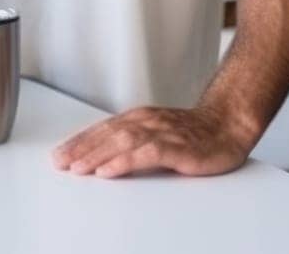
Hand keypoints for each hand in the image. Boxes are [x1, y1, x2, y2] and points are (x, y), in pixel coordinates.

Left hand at [50, 103, 254, 178]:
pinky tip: (109, 170)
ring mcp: (162, 133)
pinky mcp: (177, 147)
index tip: (59, 154)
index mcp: (140, 118)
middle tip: (59, 162)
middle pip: (107, 135)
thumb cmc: (193, 133)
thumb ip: (132, 141)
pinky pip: (146, 153)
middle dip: (81, 149)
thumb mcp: (157, 133)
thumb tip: (101, 155)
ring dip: (97, 155)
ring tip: (78, 168)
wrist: (228, 125)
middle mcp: (147, 122)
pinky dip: (124, 162)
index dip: (79, 142)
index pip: (103, 129)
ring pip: (122, 142)